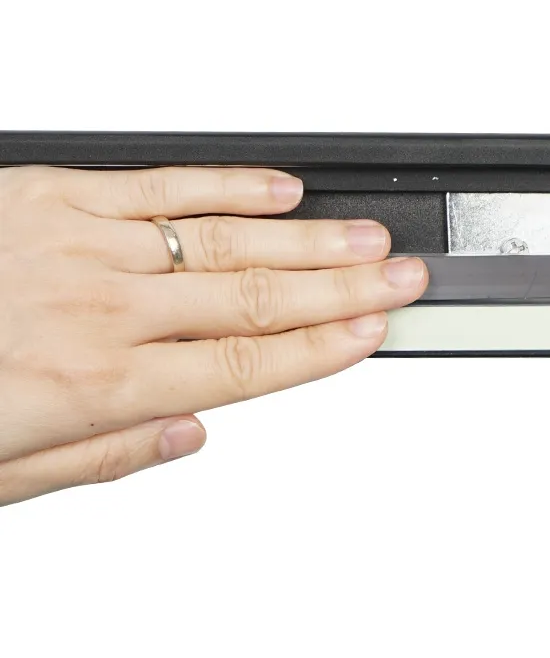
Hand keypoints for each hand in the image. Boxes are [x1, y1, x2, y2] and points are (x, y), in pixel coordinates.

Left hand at [0, 165, 427, 503]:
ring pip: (221, 240)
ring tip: (367, 238)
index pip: (244, 365)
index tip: (375, 334)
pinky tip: (280, 191)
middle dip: (343, 291)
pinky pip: (157, 184)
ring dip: (307, 240)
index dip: (322, 350)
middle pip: (254, 299)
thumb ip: (109, 456)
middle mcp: (101, 310)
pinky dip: (227, 185)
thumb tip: (193, 436)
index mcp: (98, 385)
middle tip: (404, 278)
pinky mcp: (49, 193)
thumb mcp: (8, 473)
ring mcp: (78, 244)